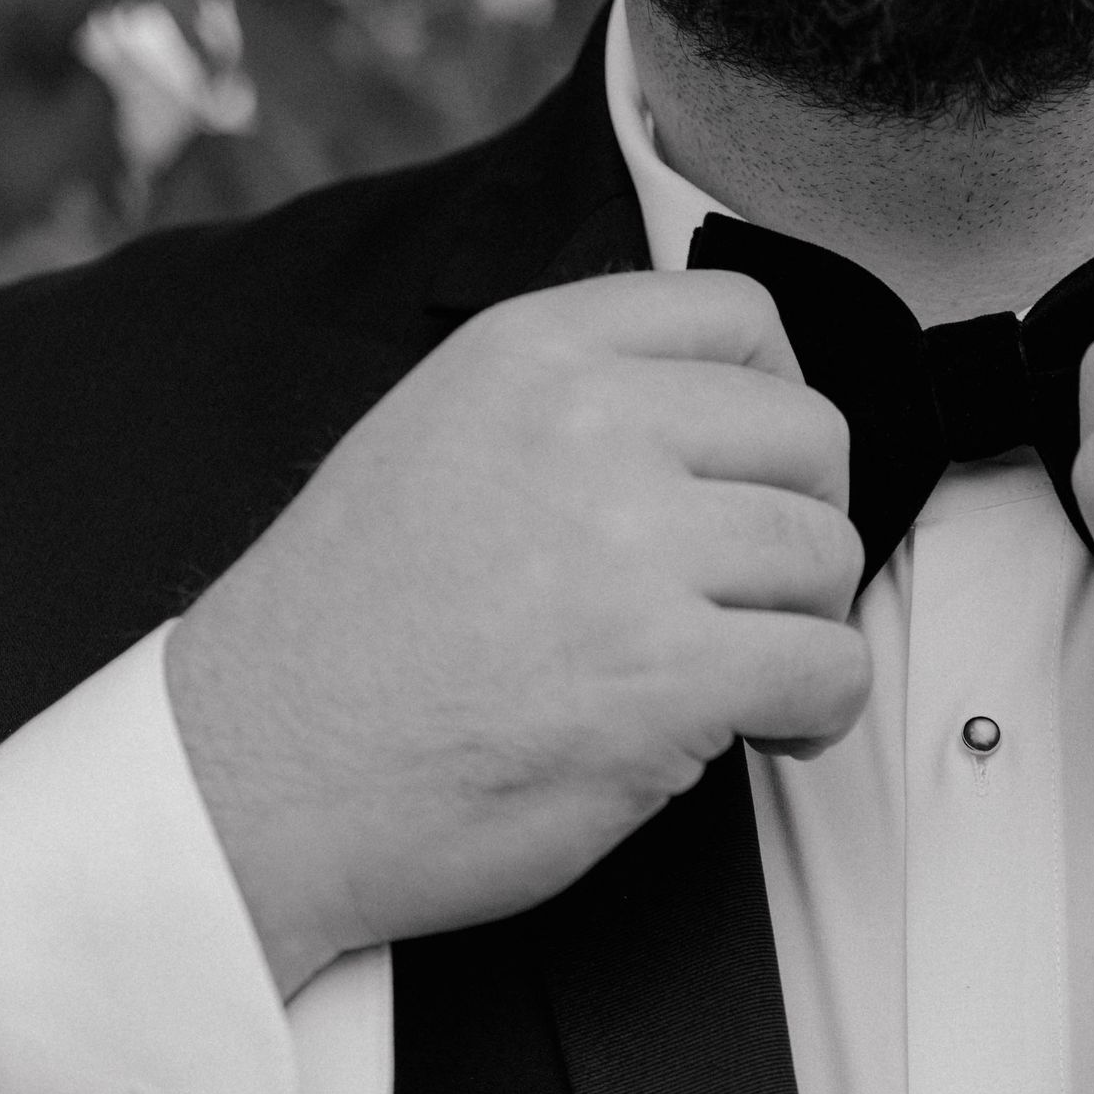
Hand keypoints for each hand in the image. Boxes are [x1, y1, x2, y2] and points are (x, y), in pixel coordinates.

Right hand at [168, 273, 868, 1000]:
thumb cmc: (346, 643)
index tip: (755, 484)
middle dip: (803, 529)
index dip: (779, 410)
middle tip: (753, 601)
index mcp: (530, 354)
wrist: (264, 775)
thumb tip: (709, 431)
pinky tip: (765, 734)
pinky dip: (820, 713)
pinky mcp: (667, 672)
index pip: (742, 317)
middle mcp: (587, 427)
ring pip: (828, 556)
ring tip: (747, 678)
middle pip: (811, 437)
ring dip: (809, 627)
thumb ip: (570, 407)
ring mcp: (630, 547)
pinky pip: (829, 669)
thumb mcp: (438, 438)